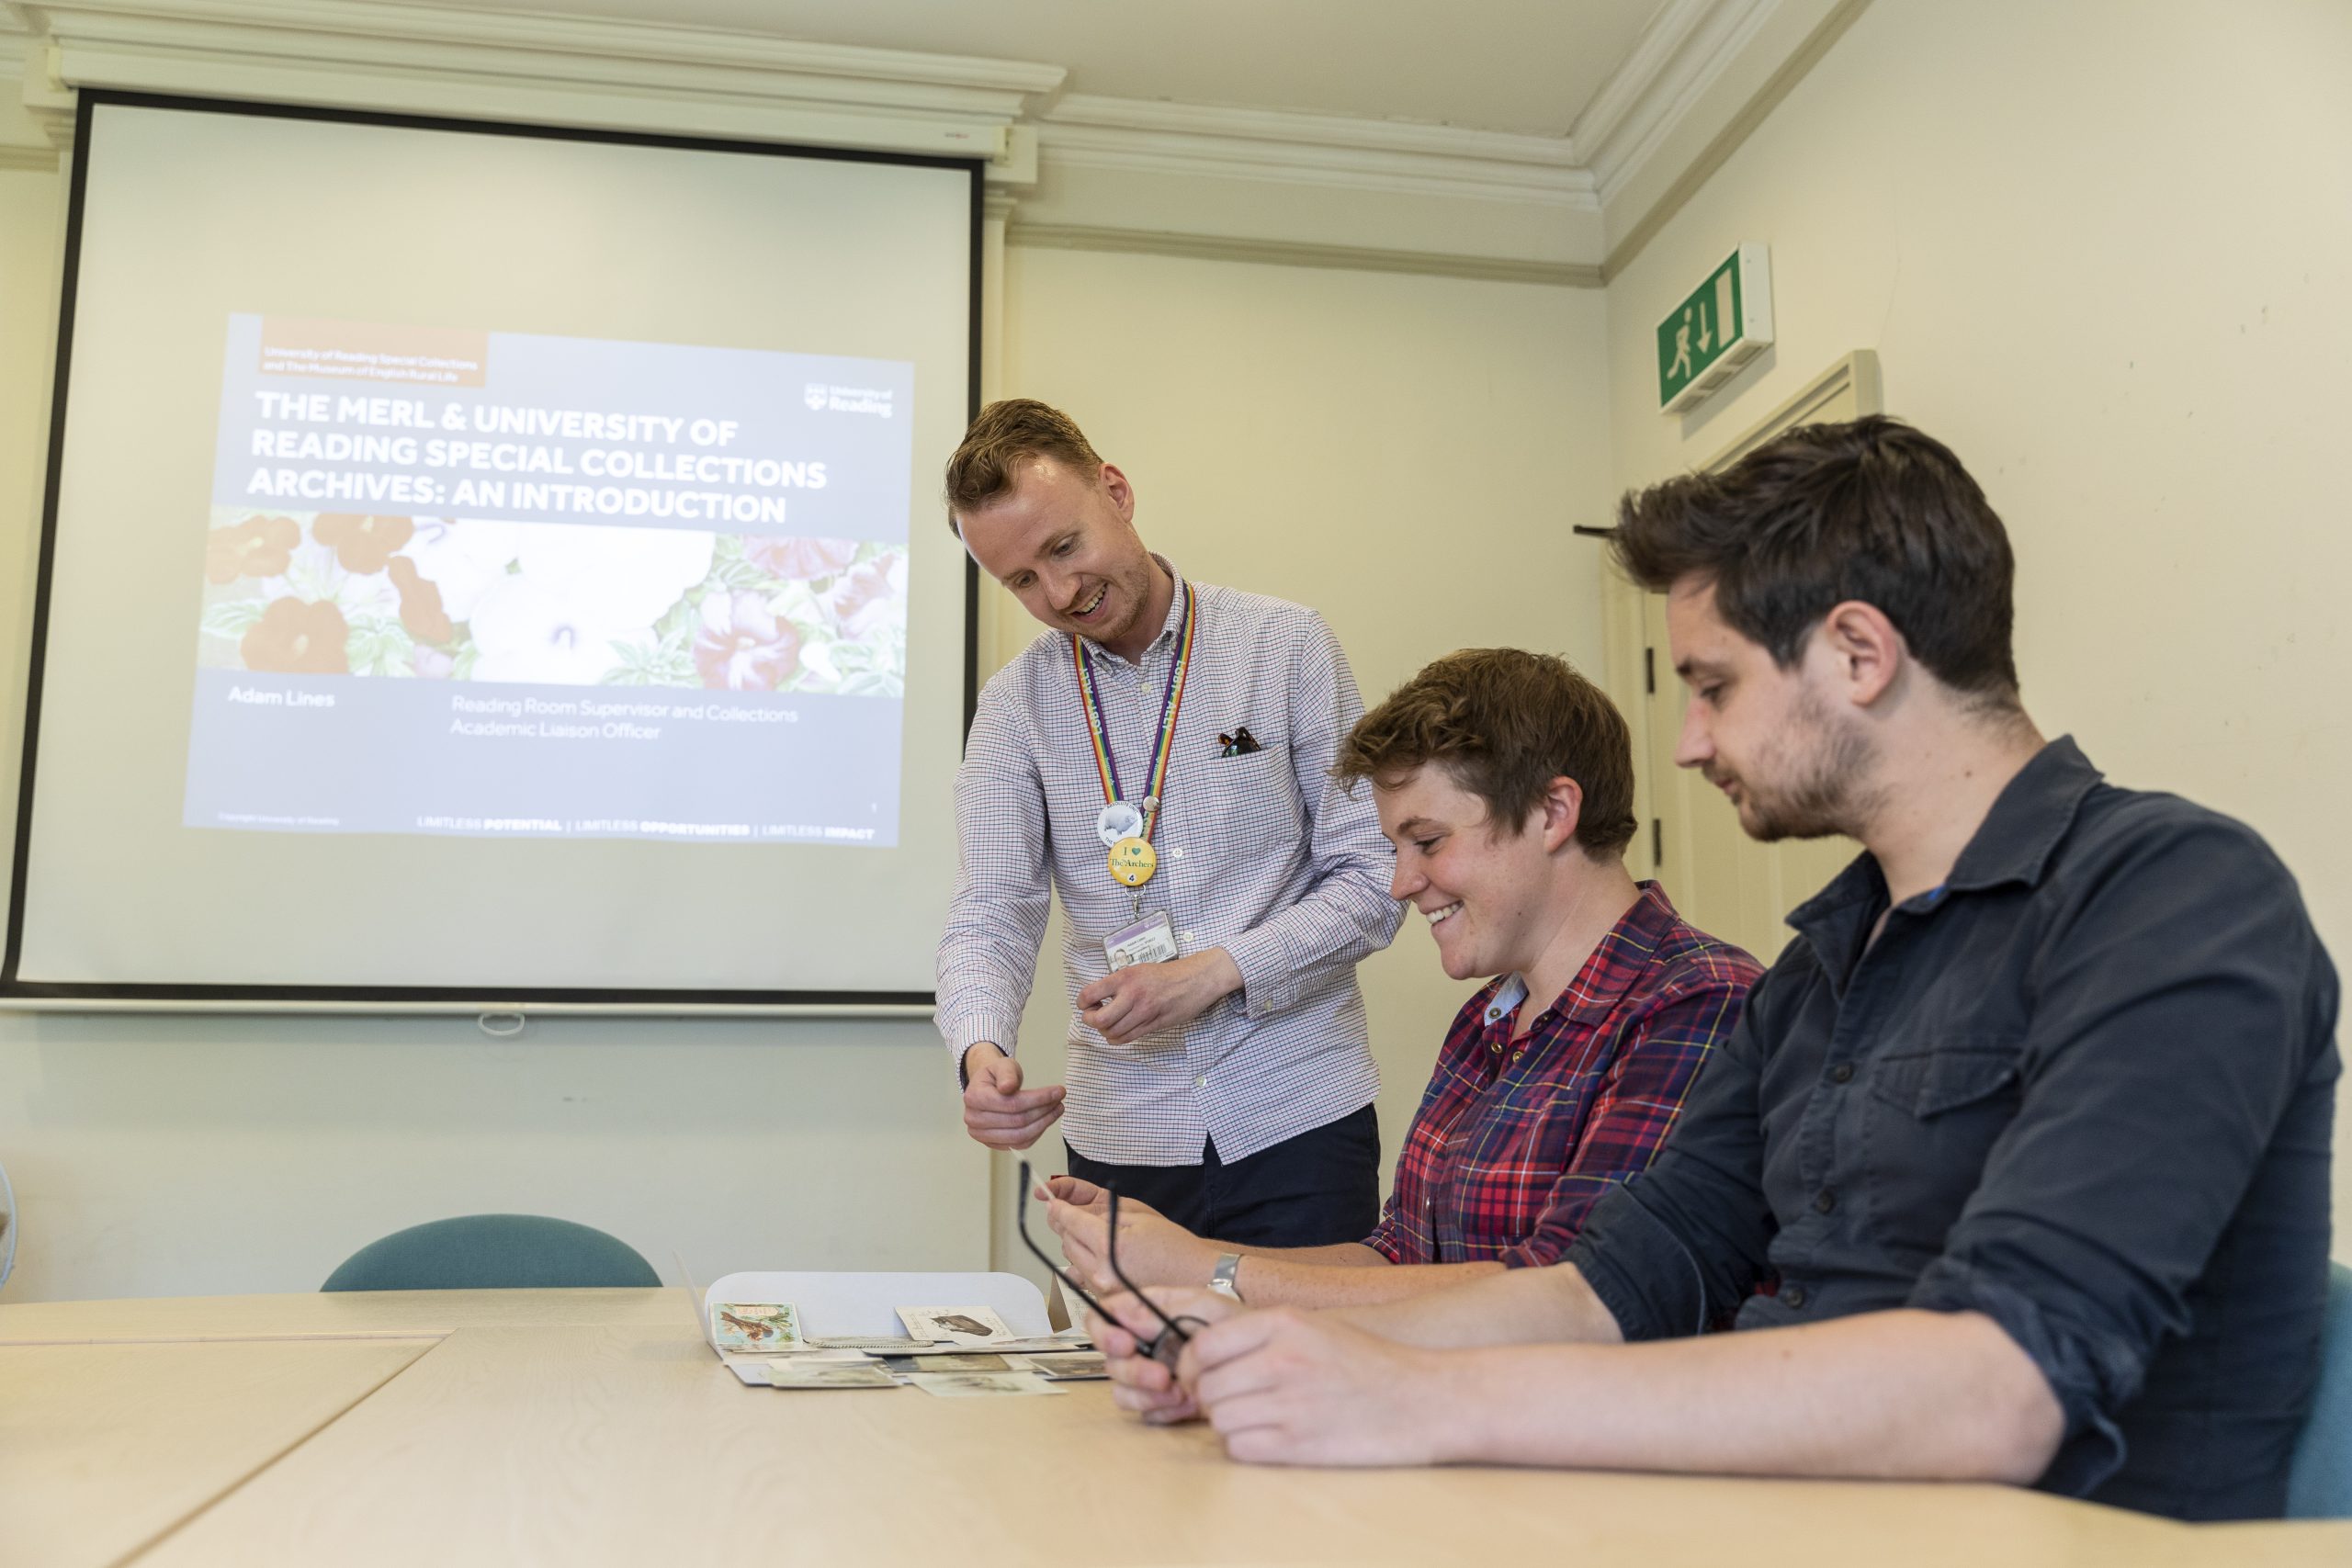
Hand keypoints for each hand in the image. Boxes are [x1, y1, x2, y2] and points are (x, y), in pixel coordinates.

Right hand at [958, 1042, 1063, 1150]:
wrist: (987, 1087)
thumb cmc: (997, 1076)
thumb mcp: (1003, 1065)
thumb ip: (1007, 1074)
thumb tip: (1008, 1087)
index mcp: (974, 1097)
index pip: (1011, 1103)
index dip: (1038, 1099)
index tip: (1058, 1091)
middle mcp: (974, 1119)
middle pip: (1017, 1121)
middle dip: (1044, 1111)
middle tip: (1059, 1100)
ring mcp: (982, 1135)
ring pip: (1020, 1136)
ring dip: (1043, 1123)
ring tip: (1056, 1109)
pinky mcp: (992, 1144)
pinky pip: (1019, 1144)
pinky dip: (1037, 1133)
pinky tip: (1046, 1120)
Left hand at [1045, 1179, 1217, 1294]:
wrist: (1196, 1275)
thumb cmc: (1175, 1247)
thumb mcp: (1139, 1216)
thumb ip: (1103, 1213)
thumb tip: (1077, 1212)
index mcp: (1109, 1246)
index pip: (1070, 1222)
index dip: (1059, 1208)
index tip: (1053, 1201)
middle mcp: (1102, 1272)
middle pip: (1065, 1242)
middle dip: (1066, 1225)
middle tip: (1071, 1214)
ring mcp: (1103, 1289)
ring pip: (1071, 1260)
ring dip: (1076, 1245)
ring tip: (1094, 1236)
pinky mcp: (1107, 1300)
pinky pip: (1083, 1277)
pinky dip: (1085, 1264)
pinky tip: (1102, 1256)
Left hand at [1076, 948, 1242, 1044]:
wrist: (1196, 979)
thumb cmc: (1168, 974)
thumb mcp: (1138, 969)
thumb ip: (1118, 983)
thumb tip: (1097, 998)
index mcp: (1125, 978)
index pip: (1090, 994)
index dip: (1082, 1003)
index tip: (1085, 1004)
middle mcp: (1133, 995)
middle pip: (1099, 1020)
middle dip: (1091, 1021)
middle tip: (1093, 1016)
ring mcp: (1144, 1012)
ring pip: (1113, 1033)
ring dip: (1105, 1032)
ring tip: (1107, 1024)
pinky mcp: (1154, 1024)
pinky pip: (1128, 1037)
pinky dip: (1117, 1038)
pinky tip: (1118, 1032)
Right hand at [1084, 1286, 1242, 1425]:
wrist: (1261, 1362)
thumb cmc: (1235, 1325)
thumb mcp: (1203, 1306)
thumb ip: (1162, 1310)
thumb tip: (1123, 1315)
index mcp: (1146, 1312)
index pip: (1104, 1317)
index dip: (1104, 1331)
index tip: (1124, 1343)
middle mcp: (1141, 1344)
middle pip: (1110, 1359)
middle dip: (1133, 1371)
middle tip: (1161, 1376)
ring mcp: (1148, 1375)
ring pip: (1122, 1390)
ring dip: (1146, 1394)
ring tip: (1179, 1392)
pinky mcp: (1160, 1402)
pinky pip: (1144, 1413)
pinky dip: (1163, 1411)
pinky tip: (1187, 1404)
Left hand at [1181, 1307, 1456, 1465]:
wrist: (1422, 1399)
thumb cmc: (1366, 1363)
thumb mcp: (1314, 1327)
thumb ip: (1259, 1334)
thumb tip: (1201, 1352)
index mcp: (1284, 1323)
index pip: (1203, 1345)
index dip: (1190, 1365)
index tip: (1197, 1375)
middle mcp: (1283, 1359)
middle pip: (1206, 1387)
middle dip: (1211, 1398)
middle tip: (1235, 1401)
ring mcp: (1290, 1403)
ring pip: (1219, 1420)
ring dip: (1230, 1424)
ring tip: (1259, 1419)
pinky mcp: (1298, 1444)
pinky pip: (1240, 1448)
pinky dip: (1246, 1447)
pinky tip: (1271, 1438)